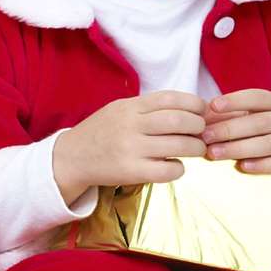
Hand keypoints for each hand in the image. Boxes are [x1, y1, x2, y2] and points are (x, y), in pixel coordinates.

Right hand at [53, 92, 206, 203]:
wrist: (71, 158)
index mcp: (129, 107)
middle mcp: (130, 125)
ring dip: (196, 148)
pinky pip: (170, 170)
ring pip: (181, 145)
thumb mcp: (119, 110)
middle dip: (199, 126)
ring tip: (192, 149)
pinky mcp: (132, 172)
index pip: (171, 98)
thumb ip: (149, 108)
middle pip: (181, 120)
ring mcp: (131, 149)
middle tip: (199, 132)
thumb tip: (192, 109)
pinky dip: (179, 168)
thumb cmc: (102, 132)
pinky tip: (172, 165)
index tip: (200, 112)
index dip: (194, 103)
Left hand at [201, 90, 270, 174]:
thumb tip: (198, 119)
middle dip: (229, 130)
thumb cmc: (268, 129)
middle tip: (205, 137)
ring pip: (269, 144)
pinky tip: (244, 166)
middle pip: (259, 123)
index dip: (235, 100)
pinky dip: (264, 165)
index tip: (213, 106)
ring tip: (215, 154)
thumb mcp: (253, 116)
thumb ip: (229, 116)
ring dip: (239, 149)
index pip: (256, 97)